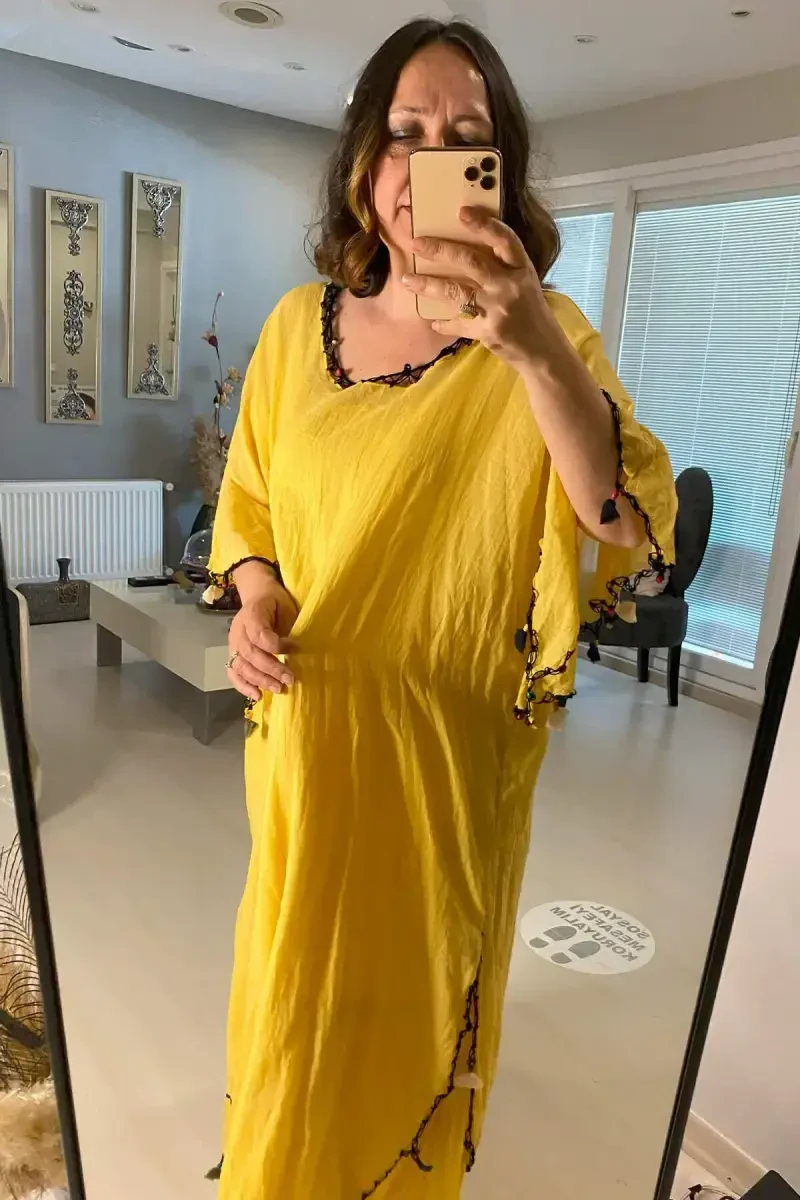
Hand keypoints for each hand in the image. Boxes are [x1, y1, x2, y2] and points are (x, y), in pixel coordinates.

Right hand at [227, 581, 297, 701]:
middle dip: (271, 669)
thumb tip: (299, 650)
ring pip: (241, 666)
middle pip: (250, 654)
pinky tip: (257, 696)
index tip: (294, 649)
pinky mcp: (232, 653)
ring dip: (260, 680)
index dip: (276, 646)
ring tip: (278, 689)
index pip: (259, 634)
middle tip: (290, 679)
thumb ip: (289, 627)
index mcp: (252, 613)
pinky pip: (233, 672)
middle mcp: (238, 630)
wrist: (258, 595)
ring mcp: (233, 643)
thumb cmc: (276, 603)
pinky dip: (243, 686)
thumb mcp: (287, 608)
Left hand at [402, 207, 564, 369]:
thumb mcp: (524, 284)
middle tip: (417, 243)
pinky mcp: (487, 331)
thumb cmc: (531, 313)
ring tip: (407, 279)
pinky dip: (444, 323)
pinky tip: (433, 320)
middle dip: (440, 249)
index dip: (483, 224)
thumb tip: (465, 252)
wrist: (543, 351)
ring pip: (456, 291)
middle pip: (471, 261)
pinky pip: (458, 323)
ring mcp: (497, 309)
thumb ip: (502, 268)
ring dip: (428, 284)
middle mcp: (509, 286)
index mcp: (522, 269)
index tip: (462, 212)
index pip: (504, 240)